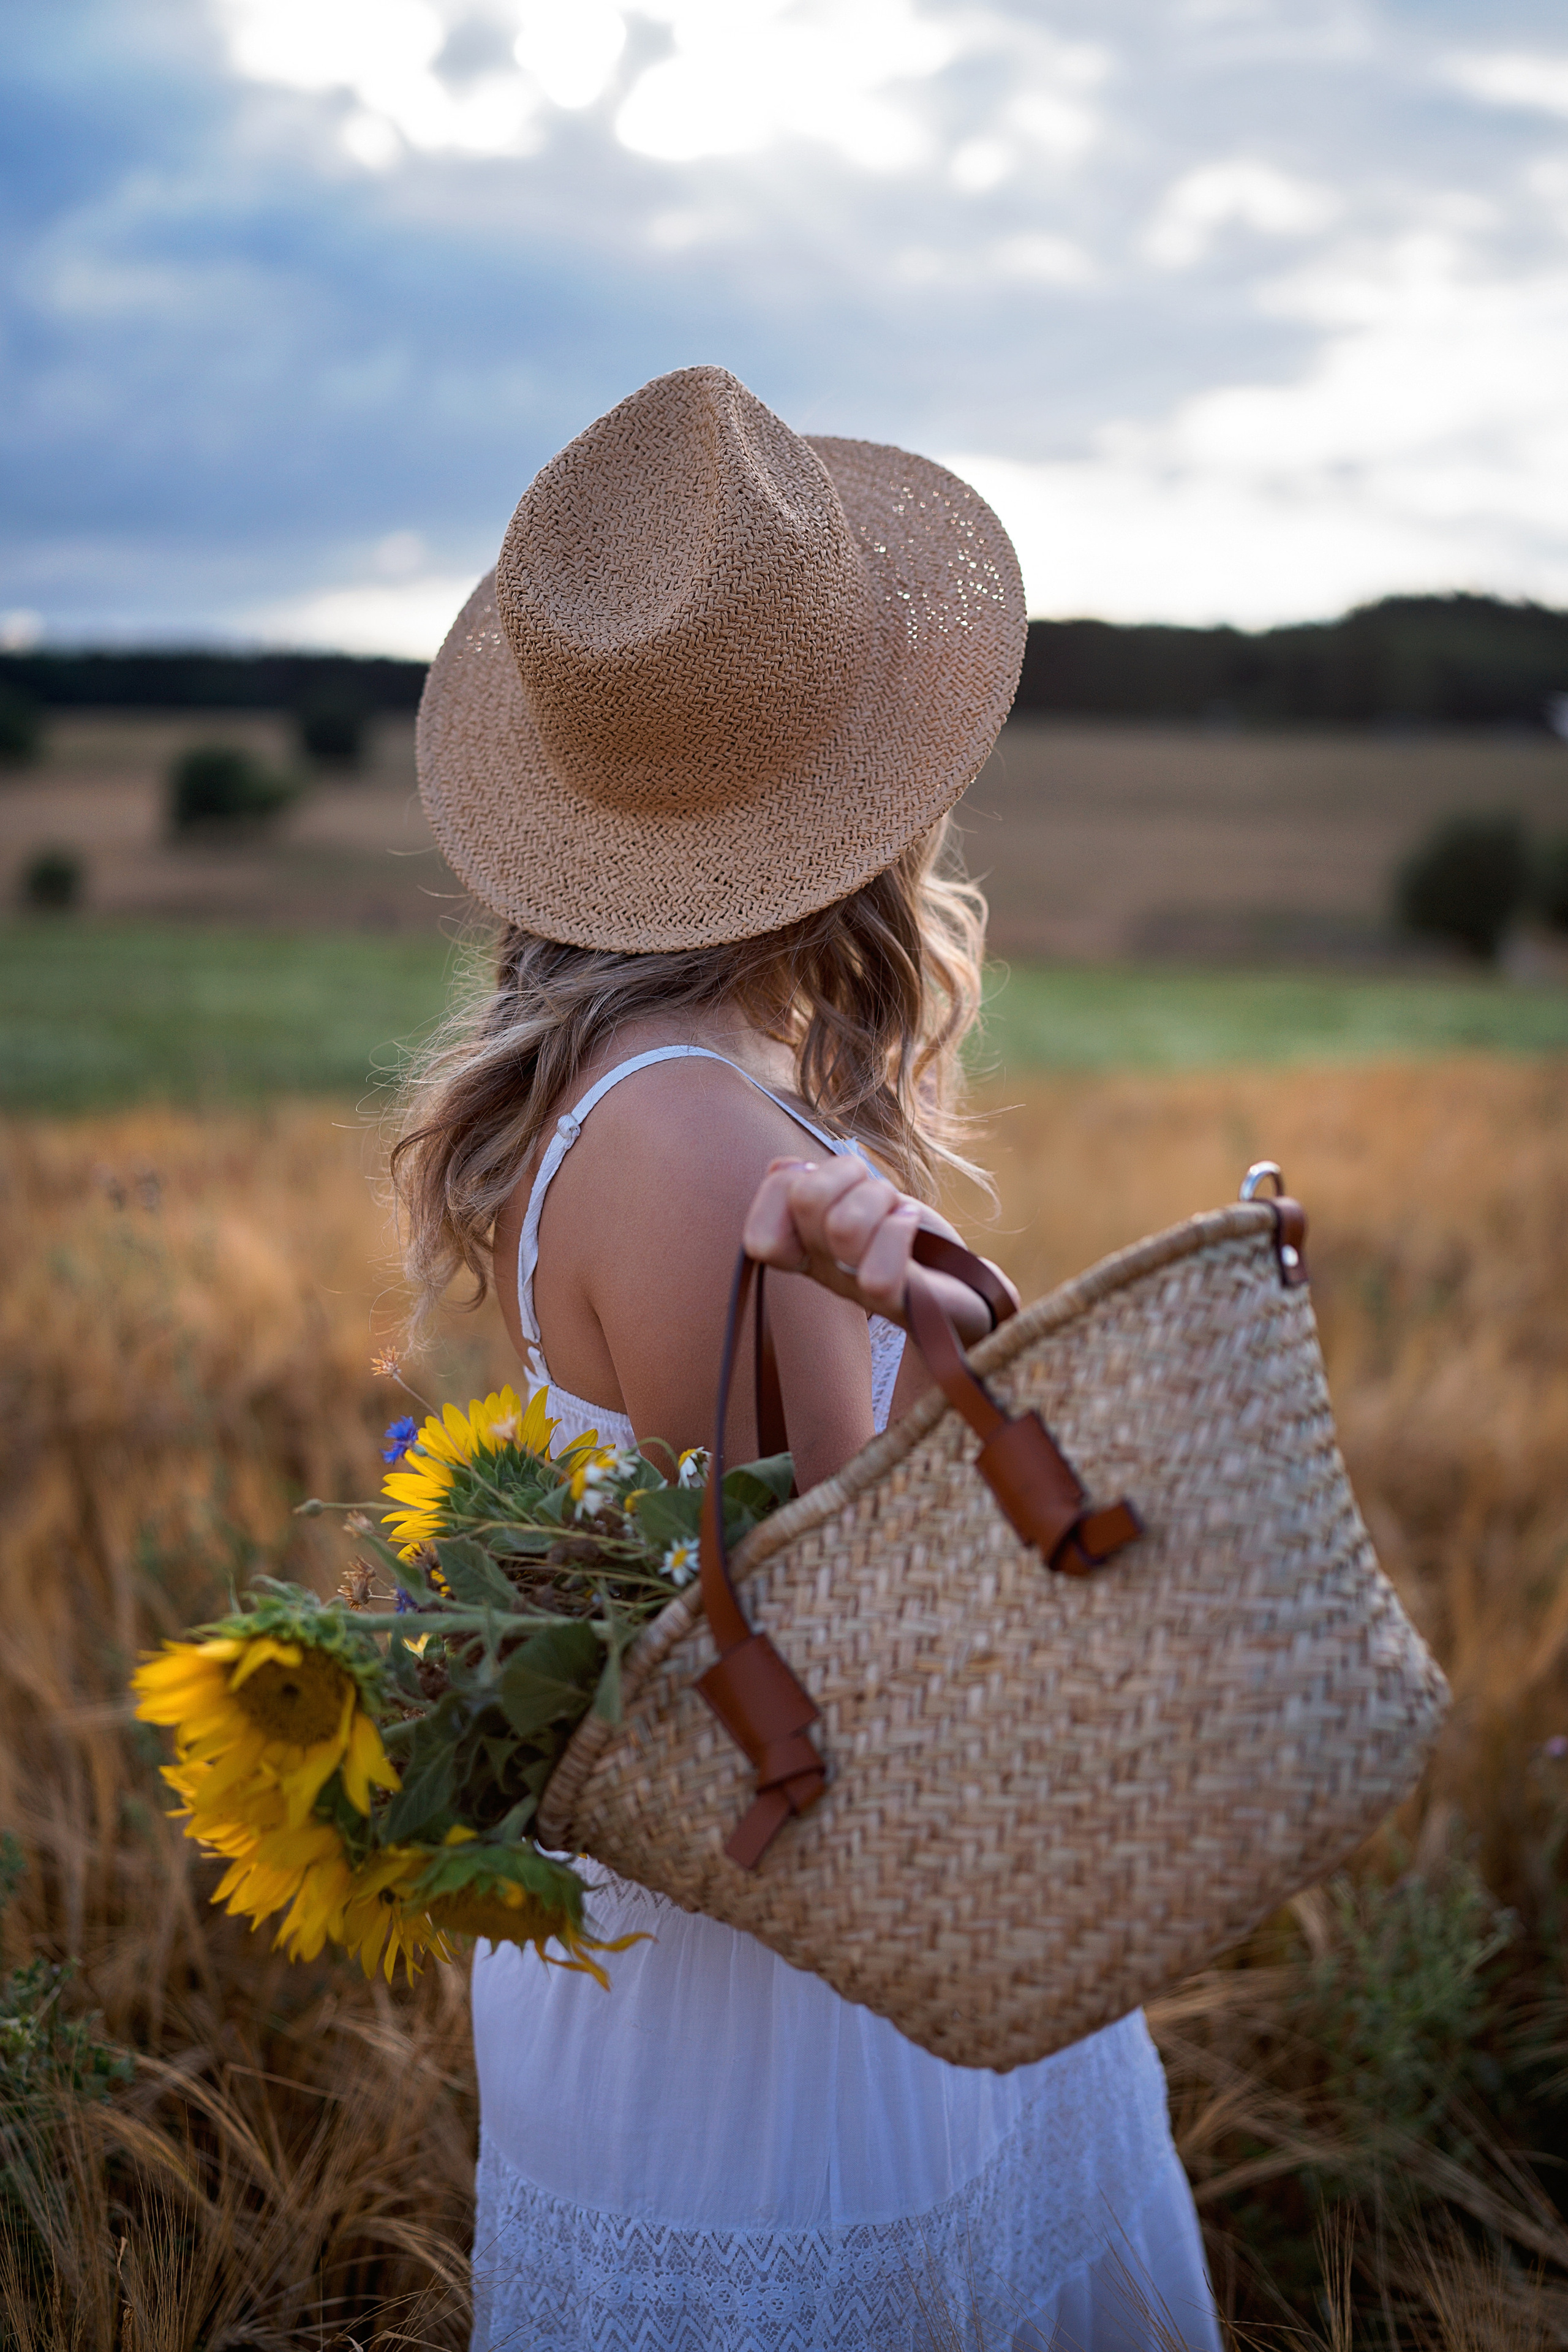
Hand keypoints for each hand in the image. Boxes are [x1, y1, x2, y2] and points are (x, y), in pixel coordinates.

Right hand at [741, 1157, 1015, 1344]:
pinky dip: (900, 1230)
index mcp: (804, 1246)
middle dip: (845, 1173)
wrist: (963, 1286)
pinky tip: (911, 1224)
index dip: (784, 1185)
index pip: (760, 1222)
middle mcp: (823, 1270)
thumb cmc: (907, 1237)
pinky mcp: (898, 1302)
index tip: (823, 1184)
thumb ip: (816, 1181)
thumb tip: (785, 1169)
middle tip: (871, 1191)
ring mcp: (857, 1288)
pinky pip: (878, 1275)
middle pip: (807, 1199)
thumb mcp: (856, 1197)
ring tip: (896, 1210)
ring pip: (844, 1226)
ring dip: (879, 1198)